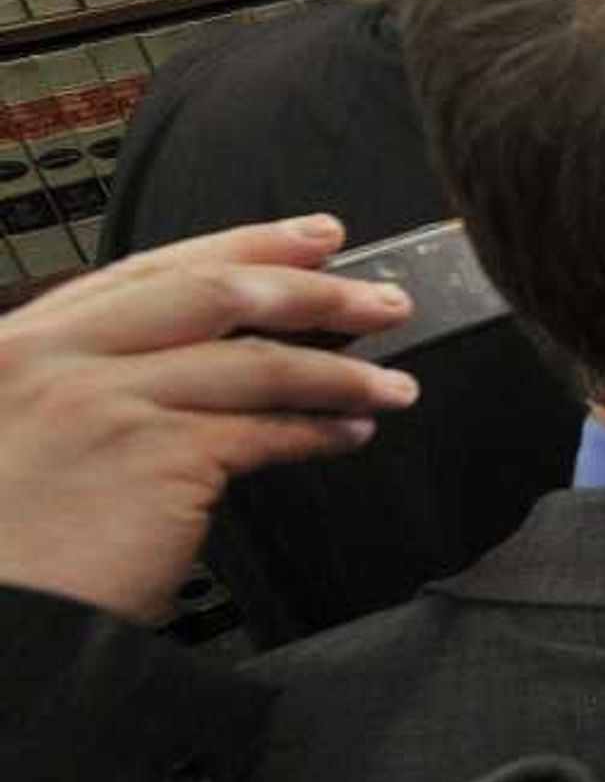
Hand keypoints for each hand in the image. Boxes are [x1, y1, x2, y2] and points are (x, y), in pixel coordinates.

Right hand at [0, 218, 423, 624]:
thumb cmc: (3, 543)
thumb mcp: (12, 433)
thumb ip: (79, 382)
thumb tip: (187, 359)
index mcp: (14, 345)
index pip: (146, 272)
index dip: (240, 246)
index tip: (308, 238)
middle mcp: (54, 361)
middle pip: (212, 295)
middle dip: (312, 290)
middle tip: (382, 296)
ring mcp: (105, 404)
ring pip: (254, 364)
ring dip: (340, 371)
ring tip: (390, 382)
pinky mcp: (156, 458)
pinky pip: (264, 431)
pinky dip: (320, 430)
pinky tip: (351, 433)